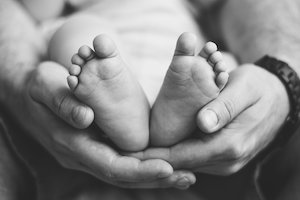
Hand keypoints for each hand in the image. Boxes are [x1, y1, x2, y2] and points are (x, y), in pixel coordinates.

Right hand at [9, 62, 195, 188]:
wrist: (28, 92)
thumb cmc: (39, 85)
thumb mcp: (44, 85)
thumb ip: (62, 102)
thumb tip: (86, 118)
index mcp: (71, 143)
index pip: (109, 165)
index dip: (138, 169)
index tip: (167, 167)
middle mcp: (82, 155)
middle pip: (122, 174)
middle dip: (155, 177)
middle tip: (188, 175)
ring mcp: (89, 153)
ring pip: (125, 171)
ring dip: (155, 174)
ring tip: (186, 174)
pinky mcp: (96, 145)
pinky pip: (123, 159)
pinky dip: (145, 163)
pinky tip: (166, 161)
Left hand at [129, 64, 289, 174]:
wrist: (277, 99)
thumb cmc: (258, 88)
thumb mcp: (244, 88)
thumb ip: (224, 106)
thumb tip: (203, 123)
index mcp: (230, 144)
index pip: (183, 156)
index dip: (155, 155)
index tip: (130, 152)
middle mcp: (227, 160)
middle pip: (181, 164)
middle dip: (153, 159)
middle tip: (125, 152)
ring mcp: (225, 161)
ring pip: (186, 163)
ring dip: (162, 158)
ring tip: (136, 150)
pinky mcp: (223, 157)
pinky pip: (194, 158)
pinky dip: (176, 154)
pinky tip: (159, 146)